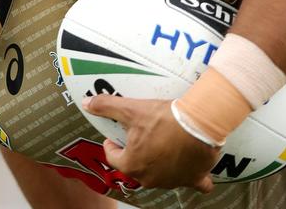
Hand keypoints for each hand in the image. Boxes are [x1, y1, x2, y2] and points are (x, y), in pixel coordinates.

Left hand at [82, 95, 219, 192]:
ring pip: (161, 174)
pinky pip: (194, 182)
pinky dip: (192, 176)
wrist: (198, 124)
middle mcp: (150, 178)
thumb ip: (107, 106)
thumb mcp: (132, 109)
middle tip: (140, 136)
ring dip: (160, 162)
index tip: (113, 138)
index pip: (114, 157)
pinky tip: (192, 168)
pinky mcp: (193, 178)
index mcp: (132, 164)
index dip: (112, 146)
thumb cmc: (164, 119)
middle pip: (136, 166)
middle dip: (136, 153)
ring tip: (163, 143)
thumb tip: (87, 103)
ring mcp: (172, 181)